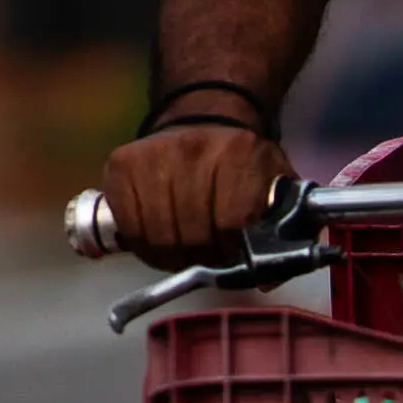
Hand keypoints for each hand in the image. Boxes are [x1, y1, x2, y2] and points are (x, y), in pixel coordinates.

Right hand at [98, 121, 292, 269]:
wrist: (203, 120)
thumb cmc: (240, 163)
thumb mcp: (274, 184)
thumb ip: (281, 228)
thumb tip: (266, 281)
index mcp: (237, 153)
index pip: (230, 224)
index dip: (231, 249)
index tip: (231, 251)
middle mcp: (192, 150)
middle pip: (192, 234)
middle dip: (199, 257)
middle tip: (203, 255)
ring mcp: (152, 156)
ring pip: (158, 236)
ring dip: (169, 255)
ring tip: (179, 251)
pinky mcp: (121, 165)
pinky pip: (128, 225)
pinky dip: (140, 242)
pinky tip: (154, 238)